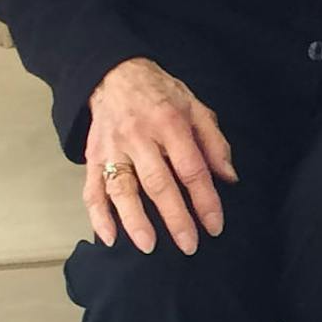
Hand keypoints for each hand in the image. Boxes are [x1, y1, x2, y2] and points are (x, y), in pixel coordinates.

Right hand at [82, 58, 237, 254]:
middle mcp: (140, 137)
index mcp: (170, 123)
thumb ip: (214, 142)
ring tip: (149, 246)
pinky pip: (91, 190)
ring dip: (135, 221)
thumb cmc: (162, 93)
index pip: (191, 168)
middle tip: (189, 246)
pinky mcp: (92, 157)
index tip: (215, 225)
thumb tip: (229, 177)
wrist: (115, 74)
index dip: (205, 199)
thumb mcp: (196, 107)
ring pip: (122, 190)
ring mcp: (112, 148)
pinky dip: (98, 216)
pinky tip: (108, 237)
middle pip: (158, 183)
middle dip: (175, 218)